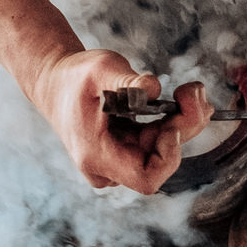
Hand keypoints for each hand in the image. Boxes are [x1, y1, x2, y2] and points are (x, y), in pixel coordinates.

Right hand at [33, 49, 213, 193]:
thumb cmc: (74, 77)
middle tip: (191, 91)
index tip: (172, 124)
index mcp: (95, 155)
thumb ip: (128, 80)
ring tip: (189, 91)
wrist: (55, 84)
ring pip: (162, 153)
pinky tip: (181, 100)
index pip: (145, 178)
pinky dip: (174, 124)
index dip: (168, 157)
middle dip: (183, 127)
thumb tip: (155, 89)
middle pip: (159, 162)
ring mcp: (117, 163)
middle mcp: (107, 168)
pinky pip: (158, 146)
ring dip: (183, 123)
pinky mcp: (126, 153)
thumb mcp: (101, 68)